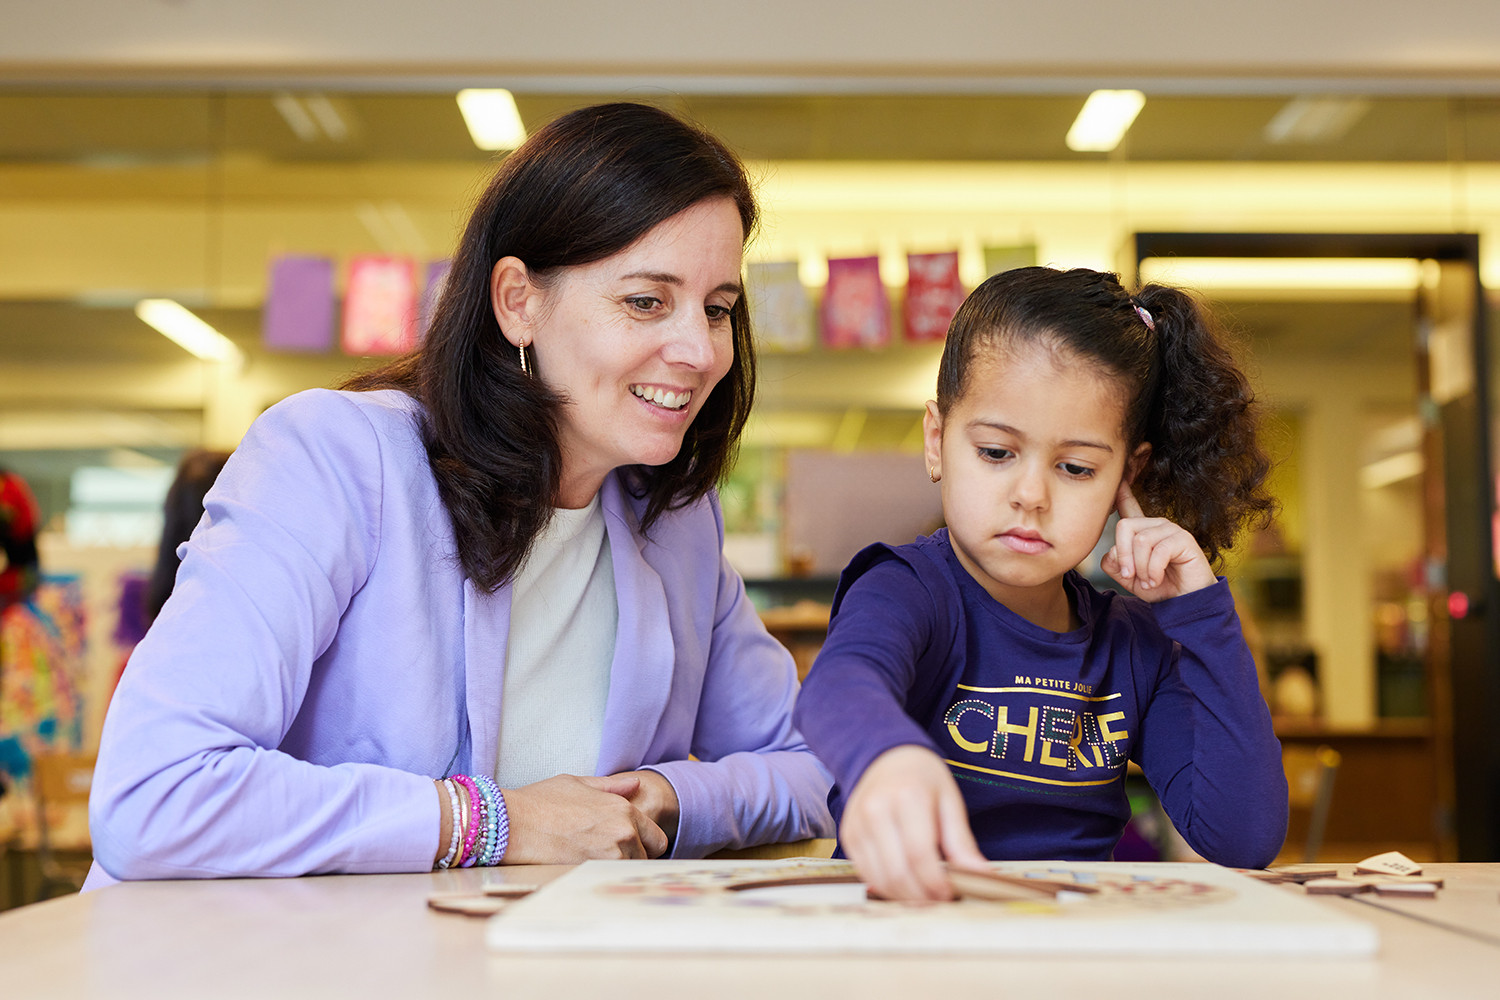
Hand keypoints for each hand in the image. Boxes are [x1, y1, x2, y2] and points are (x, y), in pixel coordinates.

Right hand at [500, 773, 668, 863]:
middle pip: (647, 859)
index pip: (657, 839)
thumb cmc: (541, 800)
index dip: (645, 843)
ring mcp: (610, 856)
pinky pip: (609, 880)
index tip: (630, 844)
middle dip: (635, 857)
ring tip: (593, 861)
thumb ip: (611, 786)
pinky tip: (584, 870)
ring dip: (617, 869)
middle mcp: (624, 833)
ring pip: (629, 872)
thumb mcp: (578, 783)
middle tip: (609, 854)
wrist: (513, 823)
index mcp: (625, 809)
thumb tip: (636, 785)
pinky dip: (602, 878)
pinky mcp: (593, 873)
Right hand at [840, 745, 988, 901]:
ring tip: (925, 894)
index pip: (919, 854)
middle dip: (922, 896)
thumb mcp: (949, 800)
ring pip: (879, 879)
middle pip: (897, 872)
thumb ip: (961, 841)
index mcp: (906, 797)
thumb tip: (980, 875)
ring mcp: (857, 824)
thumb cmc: (922, 778)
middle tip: (940, 900)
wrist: (884, 757)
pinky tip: (905, 884)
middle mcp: (875, 810)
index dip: (935, 882)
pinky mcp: (848, 836)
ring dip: (904, 897)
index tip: (950, 894)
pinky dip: (887, 887)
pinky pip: (866, 874)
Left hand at [1100, 482, 1215, 601]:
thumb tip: (1111, 553)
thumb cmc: (1160, 588)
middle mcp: (1156, 526)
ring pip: (1140, 541)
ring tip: (1149, 581)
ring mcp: (1171, 530)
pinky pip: (1158, 551)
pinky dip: (1153, 571)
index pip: (1129, 507)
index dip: (1121, 494)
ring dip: (1141, 568)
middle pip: (1125, 527)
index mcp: (1143, 532)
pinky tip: (1156, 580)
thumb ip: (1115, 565)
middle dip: (1123, 556)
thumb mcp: (1130, 579)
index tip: (1118, 480)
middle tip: (1130, 576)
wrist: (1186, 603)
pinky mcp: (1184, 539)